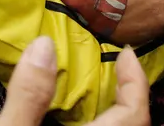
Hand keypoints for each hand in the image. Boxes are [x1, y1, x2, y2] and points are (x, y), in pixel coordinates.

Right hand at [0, 37, 148, 125]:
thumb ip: (28, 96)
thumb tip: (44, 45)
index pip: (134, 113)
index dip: (135, 82)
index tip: (126, 53)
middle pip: (132, 124)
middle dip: (128, 96)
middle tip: (117, 67)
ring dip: (110, 113)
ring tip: (96, 87)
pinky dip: (93, 122)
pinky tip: (71, 118)